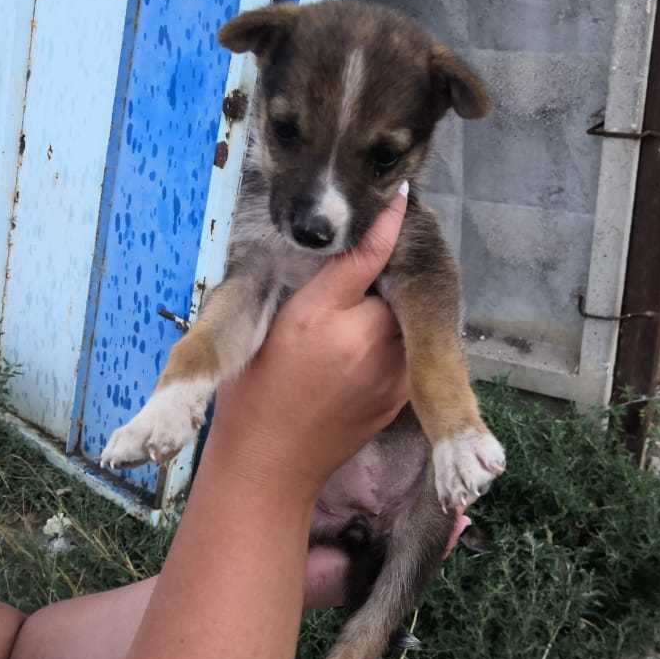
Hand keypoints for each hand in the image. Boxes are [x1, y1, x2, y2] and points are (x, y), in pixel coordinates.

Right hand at [205, 187, 409, 500]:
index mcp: (354, 323)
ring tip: (341, 319)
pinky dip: (383, 343)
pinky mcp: (398, 400)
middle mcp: (387, 349)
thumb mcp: (285, 318)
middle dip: (377, 278)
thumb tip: (380, 221)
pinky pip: (399, 354)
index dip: (384, 225)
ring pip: (398, 321)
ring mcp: (398, 379)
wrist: (268, 464)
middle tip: (343, 276)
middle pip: (394, 289)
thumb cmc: (260, 388)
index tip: (396, 194)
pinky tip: (348, 352)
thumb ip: (339, 270)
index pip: (379, 255)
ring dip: (382, 310)